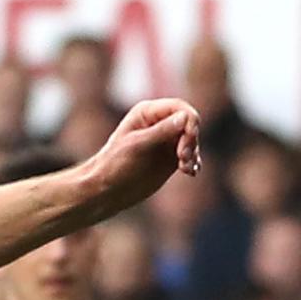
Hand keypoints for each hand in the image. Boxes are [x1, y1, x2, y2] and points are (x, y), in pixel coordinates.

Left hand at [86, 98, 202, 214]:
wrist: (106, 190)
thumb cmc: (114, 165)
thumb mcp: (137, 146)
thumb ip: (161, 131)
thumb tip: (185, 117)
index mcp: (148, 113)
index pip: (180, 109)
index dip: (189, 123)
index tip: (186, 143)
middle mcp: (160, 123)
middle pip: (190, 124)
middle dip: (191, 140)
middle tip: (183, 159)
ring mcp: (167, 140)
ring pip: (192, 140)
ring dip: (193, 153)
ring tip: (185, 168)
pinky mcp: (171, 157)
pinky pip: (190, 155)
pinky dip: (194, 162)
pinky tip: (191, 172)